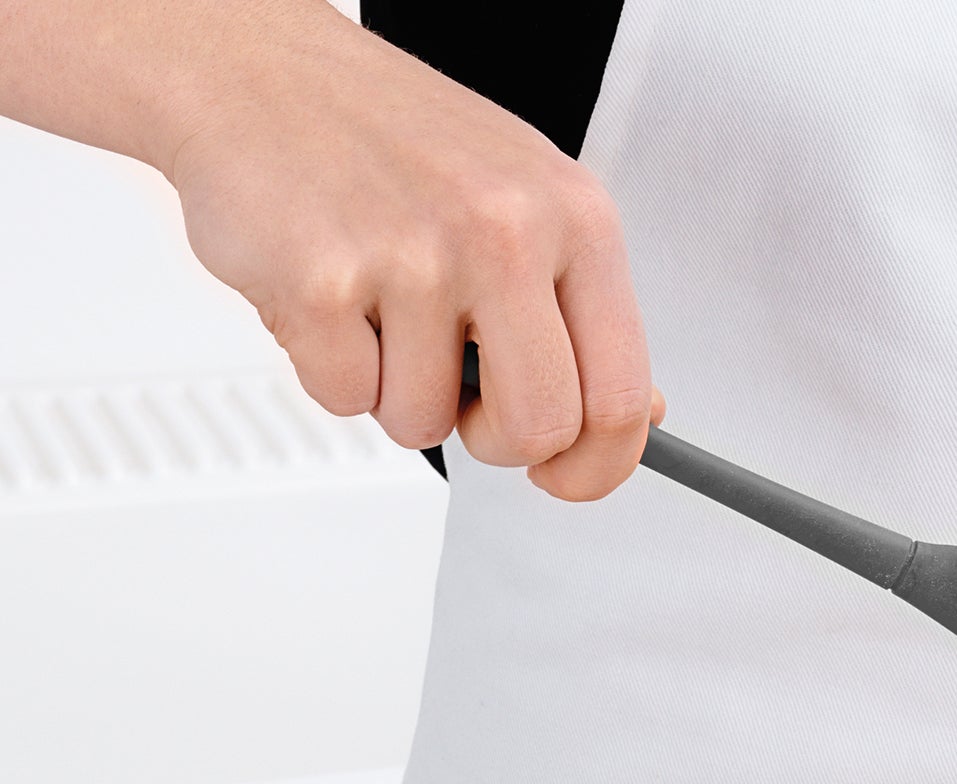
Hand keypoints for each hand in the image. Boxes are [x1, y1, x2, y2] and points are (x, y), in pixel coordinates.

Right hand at [165, 1, 653, 498]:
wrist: (245, 64)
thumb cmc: (385, 137)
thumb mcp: (521, 199)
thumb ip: (580, 311)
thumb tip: (641, 411)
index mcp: (574, 217)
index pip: (619, 397)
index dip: (594, 465)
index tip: (566, 476)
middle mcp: (506, 230)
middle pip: (537, 430)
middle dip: (494, 440)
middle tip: (461, 394)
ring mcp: (416, 255)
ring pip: (428, 425)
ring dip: (394, 391)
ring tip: (375, 305)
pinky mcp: (322, 282)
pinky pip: (345, 400)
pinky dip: (327, 369)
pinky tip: (325, 291)